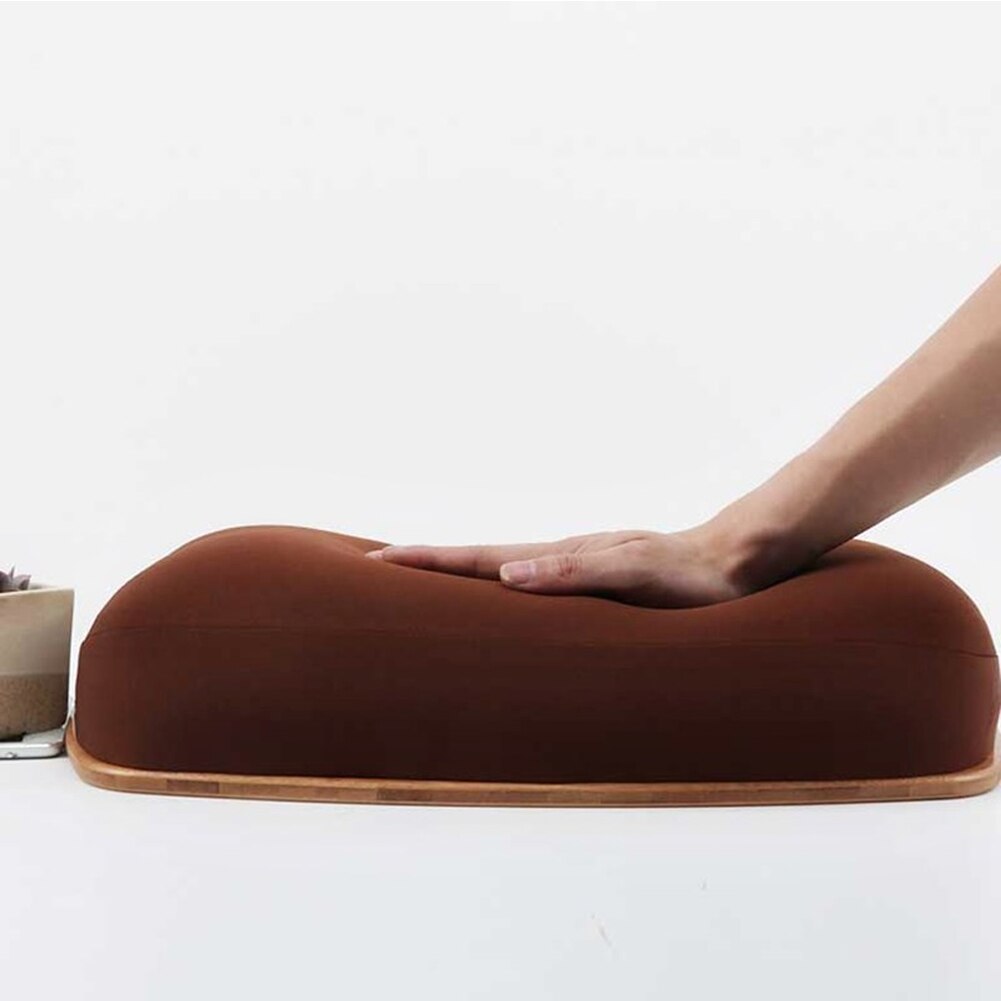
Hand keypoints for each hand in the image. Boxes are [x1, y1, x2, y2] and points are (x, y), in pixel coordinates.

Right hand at [365, 524, 762, 607]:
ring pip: (502, 569)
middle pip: (481, 558)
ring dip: (458, 572)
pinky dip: (498, 584)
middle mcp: (561, 558)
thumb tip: (508, 577)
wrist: (735, 560)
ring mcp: (575, 566)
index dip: (429, 560)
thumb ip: (571, 574)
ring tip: (422, 579)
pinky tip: (499, 596)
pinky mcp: (594, 580)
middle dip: (429, 562)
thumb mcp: (631, 573)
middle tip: (378, 563)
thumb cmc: (689, 574)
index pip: (480, 558)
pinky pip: (532, 582)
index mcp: (561, 556)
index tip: (378, 558)